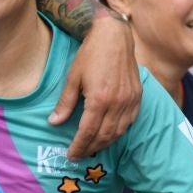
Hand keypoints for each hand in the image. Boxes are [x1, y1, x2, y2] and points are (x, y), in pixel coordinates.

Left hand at [50, 14, 139, 158]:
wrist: (114, 37)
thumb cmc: (90, 55)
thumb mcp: (72, 78)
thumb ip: (65, 103)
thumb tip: (54, 122)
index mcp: (99, 99)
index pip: (88, 132)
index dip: (79, 146)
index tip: (71, 155)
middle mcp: (117, 103)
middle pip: (103, 136)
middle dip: (90, 148)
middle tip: (80, 154)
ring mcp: (130, 101)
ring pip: (118, 132)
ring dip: (104, 143)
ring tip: (92, 148)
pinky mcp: (138, 97)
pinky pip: (129, 122)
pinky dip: (118, 132)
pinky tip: (109, 134)